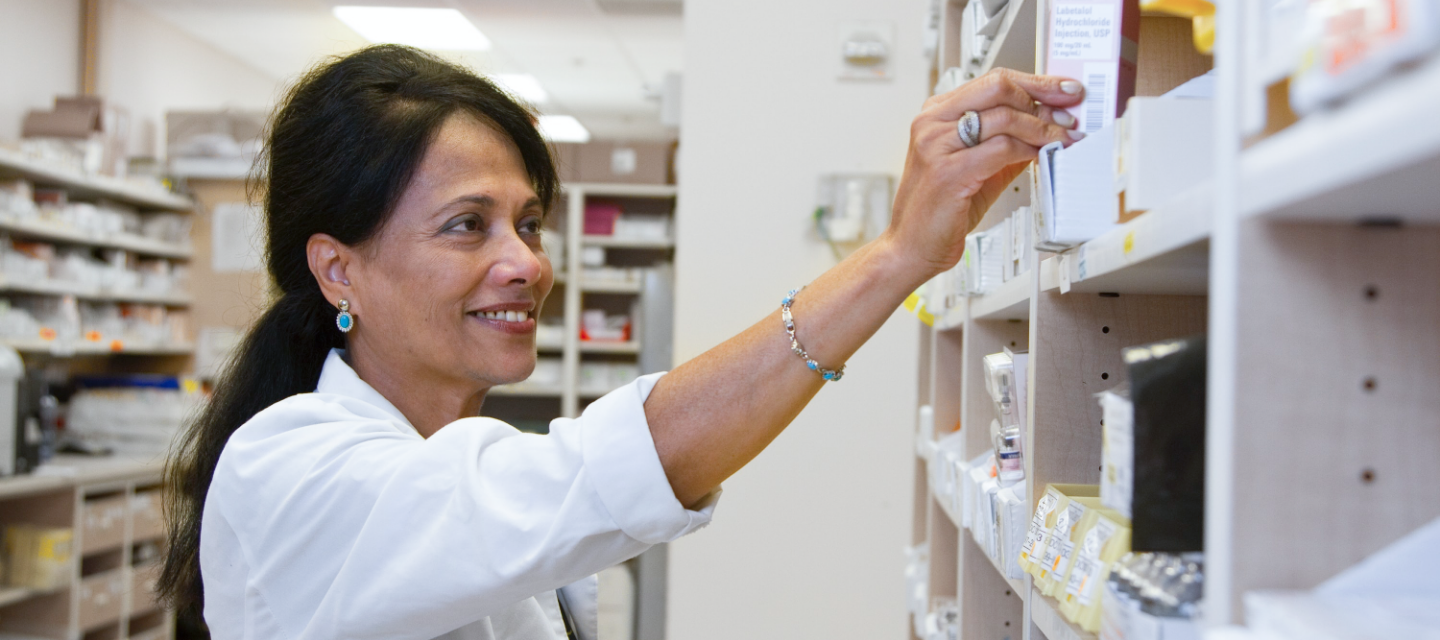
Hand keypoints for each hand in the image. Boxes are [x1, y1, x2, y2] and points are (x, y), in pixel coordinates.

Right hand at [885, 68, 1085, 277]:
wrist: (911, 247)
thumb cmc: (940, 210)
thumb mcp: (978, 167)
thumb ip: (1006, 143)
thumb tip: (1047, 126)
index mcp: (936, 115)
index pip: (993, 80)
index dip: (1035, 82)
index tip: (1063, 90)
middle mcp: (932, 124)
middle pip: (998, 87)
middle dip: (1042, 96)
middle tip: (1068, 114)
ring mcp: (936, 145)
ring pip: (1005, 118)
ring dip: (1043, 128)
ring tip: (1063, 139)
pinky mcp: (948, 172)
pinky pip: (1002, 149)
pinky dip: (1029, 150)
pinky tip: (1041, 157)